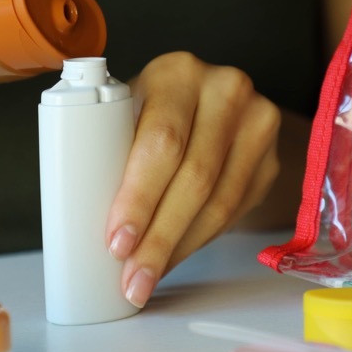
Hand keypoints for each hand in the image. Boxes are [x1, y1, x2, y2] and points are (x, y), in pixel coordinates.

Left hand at [106, 52, 281, 307]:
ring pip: (219, 202)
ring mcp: (256, 124)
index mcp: (177, 72)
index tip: (117, 242)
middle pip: (194, 177)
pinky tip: (174, 257)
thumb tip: (81, 224)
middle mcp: (226, 90)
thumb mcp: (128, 112)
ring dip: (179, 248)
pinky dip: (199, 241)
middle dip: (159, 237)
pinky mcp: (270, 159)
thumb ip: (110, 147)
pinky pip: (235, 212)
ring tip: (146, 278)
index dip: (140, 197)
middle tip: (131, 277)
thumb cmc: (149, 112)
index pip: (162, 141)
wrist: (206, 103)